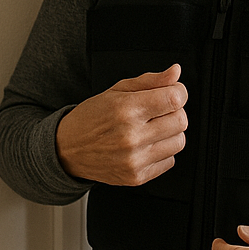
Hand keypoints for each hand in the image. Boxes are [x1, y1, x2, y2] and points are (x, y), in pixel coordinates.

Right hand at [56, 65, 187, 184]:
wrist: (68, 149)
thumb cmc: (92, 117)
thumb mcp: (117, 90)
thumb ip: (150, 80)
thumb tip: (176, 72)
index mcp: (126, 110)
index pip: (174, 99)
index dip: (178, 92)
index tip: (173, 92)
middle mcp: (131, 136)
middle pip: (181, 121)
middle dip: (174, 111)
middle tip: (159, 110)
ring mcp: (135, 159)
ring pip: (179, 142)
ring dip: (170, 132)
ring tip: (151, 128)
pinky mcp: (137, 177)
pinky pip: (170, 160)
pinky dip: (162, 151)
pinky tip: (145, 144)